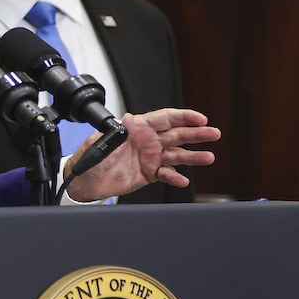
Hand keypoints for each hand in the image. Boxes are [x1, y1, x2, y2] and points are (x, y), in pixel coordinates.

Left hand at [64, 108, 220, 202]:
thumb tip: (128, 119)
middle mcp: (148, 141)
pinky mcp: (150, 174)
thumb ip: (117, 132)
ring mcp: (151, 157)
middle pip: (177, 135)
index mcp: (138, 127)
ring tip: (208, 158)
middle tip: (214, 133)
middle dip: (196, 133)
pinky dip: (175, 177)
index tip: (200, 118)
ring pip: (177, 155)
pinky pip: (167, 174)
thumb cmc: (91, 157)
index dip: (183, 117)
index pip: (165, 118)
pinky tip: (182, 179)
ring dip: (193, 156)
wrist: (85, 181)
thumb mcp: (101, 141)